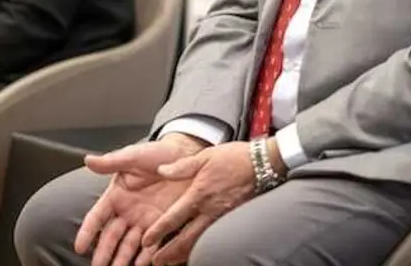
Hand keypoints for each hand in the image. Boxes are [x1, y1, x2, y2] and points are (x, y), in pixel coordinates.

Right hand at [77, 135, 206, 265]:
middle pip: (111, 237)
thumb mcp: (133, 156)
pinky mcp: (161, 224)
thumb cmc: (156, 154)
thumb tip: (88, 160)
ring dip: (122, 260)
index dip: (88, 232)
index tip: (80, 247)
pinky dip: (146, 257)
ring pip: (129, 245)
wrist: (184, 156)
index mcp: (116, 195)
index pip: (97, 217)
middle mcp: (127, 211)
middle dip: (103, 253)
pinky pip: (152, 244)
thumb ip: (111, 162)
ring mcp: (143, 220)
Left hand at [141, 141, 256, 265]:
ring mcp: (222, 217)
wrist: (263, 163)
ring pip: (200, 242)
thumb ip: (181, 166)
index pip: (174, 218)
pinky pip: (213, 237)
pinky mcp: (232, 218)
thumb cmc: (235, 157)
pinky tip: (195, 251)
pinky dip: (201, 247)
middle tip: (157, 262)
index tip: (148, 241)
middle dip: (169, 253)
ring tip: (172, 262)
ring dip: (184, 254)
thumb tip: (162, 170)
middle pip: (186, 239)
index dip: (159, 231)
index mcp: (199, 194)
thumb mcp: (205, 156)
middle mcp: (209, 209)